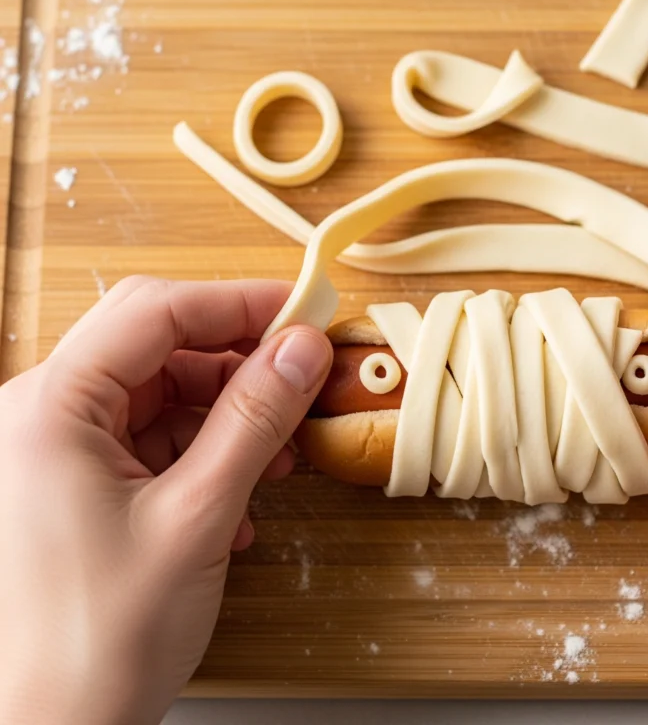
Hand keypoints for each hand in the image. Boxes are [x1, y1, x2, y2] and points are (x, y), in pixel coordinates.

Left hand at [0, 277, 332, 724]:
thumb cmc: (92, 646)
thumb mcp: (196, 517)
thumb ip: (254, 420)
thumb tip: (301, 348)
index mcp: (48, 409)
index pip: (155, 312)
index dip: (238, 303)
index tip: (305, 311)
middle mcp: (41, 417)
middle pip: (156, 345)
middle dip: (236, 360)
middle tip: (300, 373)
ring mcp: (54, 451)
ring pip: (160, 393)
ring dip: (227, 414)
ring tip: (279, 454)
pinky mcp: (74, 484)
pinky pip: (150, 438)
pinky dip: (204, 451)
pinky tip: (242, 493)